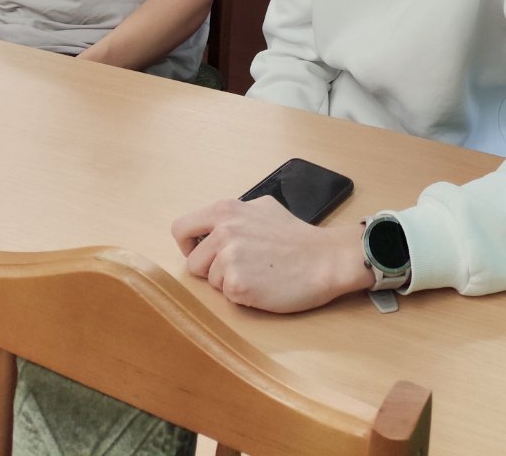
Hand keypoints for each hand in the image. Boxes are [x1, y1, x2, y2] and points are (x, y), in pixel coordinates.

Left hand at [171, 196, 370, 313]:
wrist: (324, 259)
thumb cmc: (297, 237)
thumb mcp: (263, 209)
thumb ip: (234, 216)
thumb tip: (213, 226)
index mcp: (226, 210)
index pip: (181, 228)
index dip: (189, 246)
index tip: (203, 254)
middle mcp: (223, 230)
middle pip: (193, 262)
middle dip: (210, 269)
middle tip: (237, 269)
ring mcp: (229, 257)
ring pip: (210, 281)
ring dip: (228, 282)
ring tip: (256, 274)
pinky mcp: (237, 284)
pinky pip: (226, 296)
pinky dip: (242, 295)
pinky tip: (262, 285)